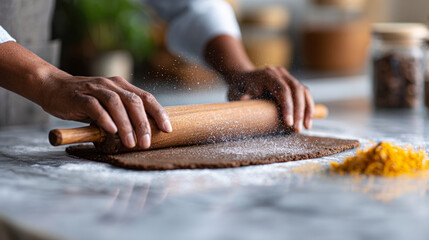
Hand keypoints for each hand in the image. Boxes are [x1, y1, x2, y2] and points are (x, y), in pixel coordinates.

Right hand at [40, 74, 171, 148]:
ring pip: (116, 104)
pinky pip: (95, 106)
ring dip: (126, 124)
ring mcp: (95, 88)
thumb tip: (144, 133)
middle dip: (143, 124)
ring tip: (130, 143)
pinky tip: (111, 130)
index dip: (159, 113)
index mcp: (122, 86)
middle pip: (134, 101)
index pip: (146, 97)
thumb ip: (124, 113)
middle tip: (146, 142)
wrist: (54, 88)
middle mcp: (111, 85)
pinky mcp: (80, 96)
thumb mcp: (108, 105)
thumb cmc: (85, 101)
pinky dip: (105, 118)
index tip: (167, 129)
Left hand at [225, 66, 313, 131]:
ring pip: (303, 91)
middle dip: (299, 111)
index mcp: (267, 75)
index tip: (288, 123)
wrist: (242, 79)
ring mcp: (287, 77)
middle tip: (297, 129)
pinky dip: (307, 107)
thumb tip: (244, 100)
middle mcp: (279, 73)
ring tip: (306, 127)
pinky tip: (307, 121)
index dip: (288, 106)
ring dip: (307, 110)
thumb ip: (241, 97)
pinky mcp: (292, 83)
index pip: (282, 89)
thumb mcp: (236, 93)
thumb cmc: (239, 89)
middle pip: (296, 90)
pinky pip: (304, 94)